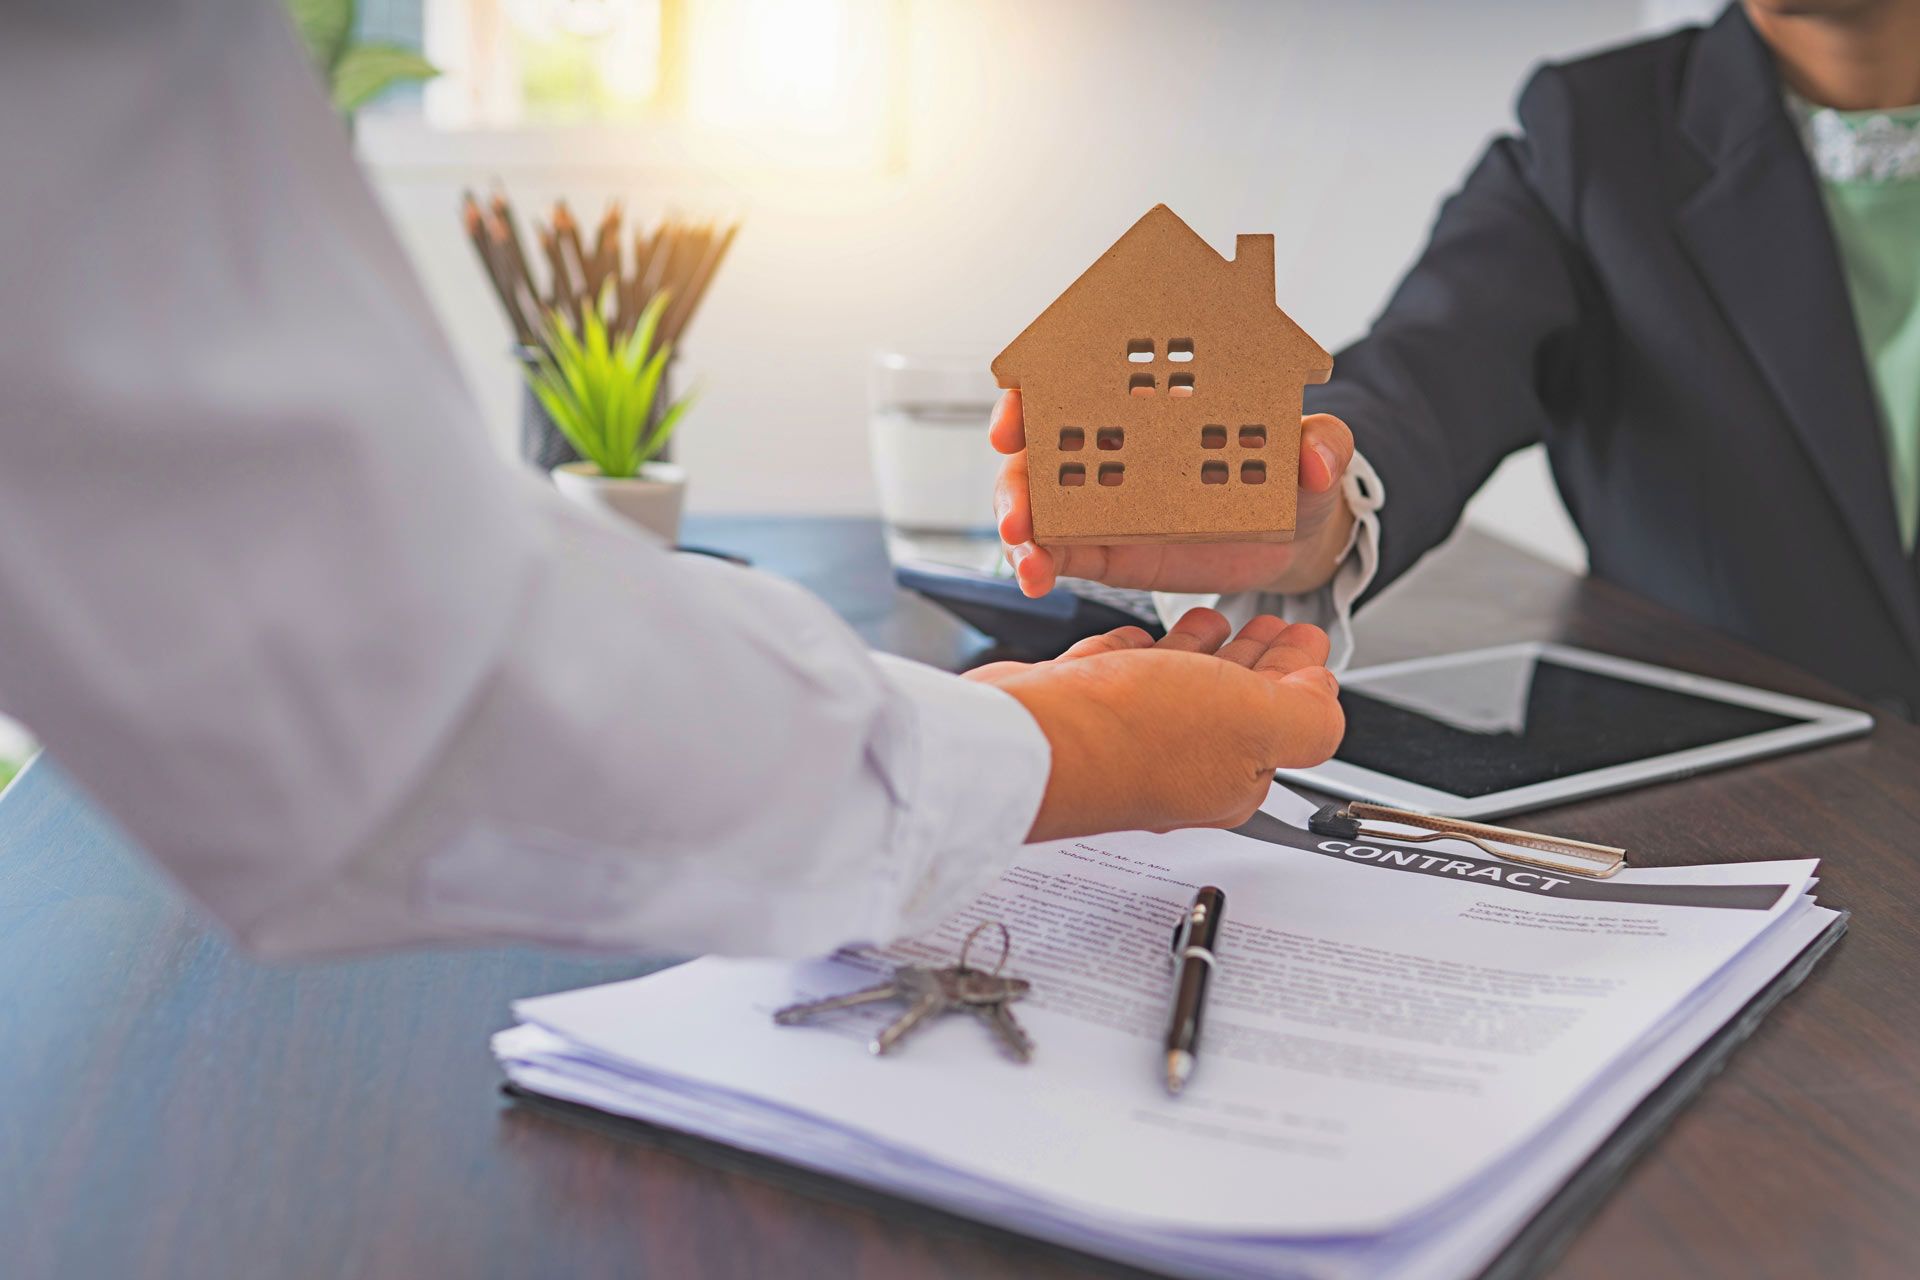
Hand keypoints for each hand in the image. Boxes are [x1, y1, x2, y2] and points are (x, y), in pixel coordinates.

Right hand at [965, 609, 1343, 839]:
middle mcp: (1179, 761)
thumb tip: (1323, 695)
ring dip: (1202, 652)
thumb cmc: (1133, 735)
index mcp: (1233, 772)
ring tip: (1213, 621)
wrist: (1028, 737)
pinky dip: (1136, 654)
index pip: (1287, 719)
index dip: (1304, 674)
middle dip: (1259, 662)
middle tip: (1274, 627)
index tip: (1309, 636)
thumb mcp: (1258, 720)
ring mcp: (1125, 735)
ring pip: (1176, 687)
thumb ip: (1308, 716)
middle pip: (1235, 704)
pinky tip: (1138, 640)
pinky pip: (1115, 677)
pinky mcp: (1077, 708)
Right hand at [989, 389, 1356, 597]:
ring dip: (1020, 528)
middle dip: (1016, 475)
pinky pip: (1058, 553)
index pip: (1080, 380)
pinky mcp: (1104, 549)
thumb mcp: (1316, 449)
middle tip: (1019, 509)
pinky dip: (1038, 564)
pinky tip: (1036, 580)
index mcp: (1153, 404)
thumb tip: (1314, 459)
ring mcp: (1102, 500)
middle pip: (1039, 448)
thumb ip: (1321, 444)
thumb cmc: (1292, 476)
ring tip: (1028, 559)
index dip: (1037, 389)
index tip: (1019, 413)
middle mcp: (1114, 447)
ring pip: (1037, 504)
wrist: (1291, 538)